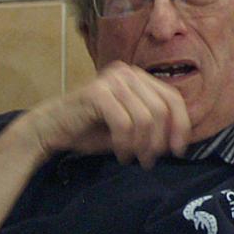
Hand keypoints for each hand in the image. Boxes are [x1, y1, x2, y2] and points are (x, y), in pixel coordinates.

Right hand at [19, 64, 193, 167]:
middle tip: (149, 161)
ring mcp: (112, 80)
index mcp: (138, 77)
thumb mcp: (131, 127)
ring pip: (145, 118)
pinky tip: (121, 154)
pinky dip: (126, 144)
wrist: (52, 129)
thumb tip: (181, 140)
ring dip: (142, 145)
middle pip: (162, 109)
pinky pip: (124, 123)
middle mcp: (127, 72)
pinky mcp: (97, 92)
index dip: (181, 126)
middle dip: (159, 141)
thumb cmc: (91, 130)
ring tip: (134, 159)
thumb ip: (154, 126)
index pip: (173, 98)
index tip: (178, 151)